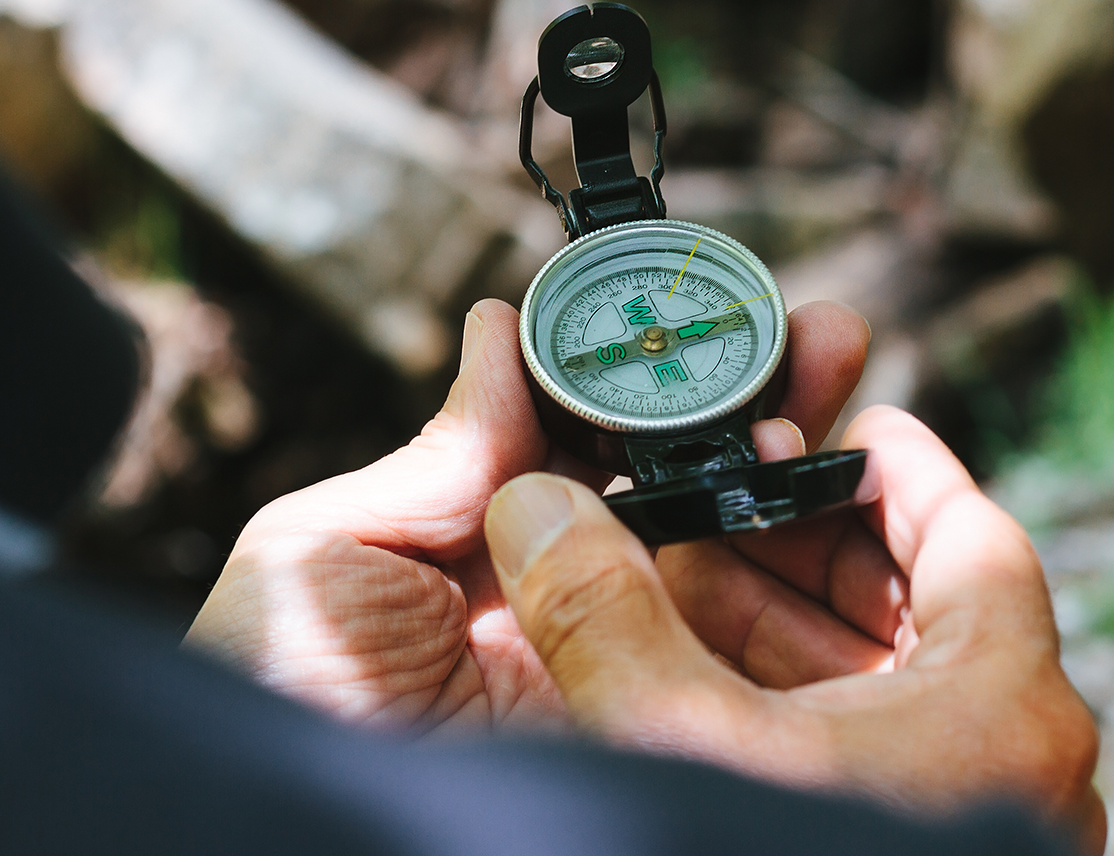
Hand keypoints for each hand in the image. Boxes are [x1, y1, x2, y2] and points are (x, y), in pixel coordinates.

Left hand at [183, 298, 869, 733]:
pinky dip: (786, 575)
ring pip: (723, 547)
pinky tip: (818, 493)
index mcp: (487, 534)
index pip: (590, 433)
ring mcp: (613, 651)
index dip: (652, 370)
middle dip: (750, 398)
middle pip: (677, 475)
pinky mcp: (645, 712)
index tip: (708, 311)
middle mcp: (565, 587)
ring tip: (834, 377)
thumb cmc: (279, 697)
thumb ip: (433, 458)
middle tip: (816, 332)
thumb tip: (499, 329)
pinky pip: (728, 643)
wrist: (294, 836)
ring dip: (784, 459)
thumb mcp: (327, 554)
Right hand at [482, 406, 1104, 852]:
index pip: (973, 536)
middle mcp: (1011, 763)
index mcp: (1007, 712)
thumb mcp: (671, 735)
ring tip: (679, 565)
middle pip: (924, 602)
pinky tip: (692, 667)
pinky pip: (865, 747)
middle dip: (809, 540)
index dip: (901, 465)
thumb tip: (537, 501)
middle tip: (725, 484)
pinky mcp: (912, 852)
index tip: (844, 417)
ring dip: (784, 619)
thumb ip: (604, 611)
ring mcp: (964, 817)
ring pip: (888, 681)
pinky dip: (789, 697)